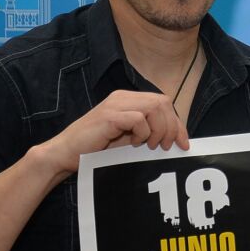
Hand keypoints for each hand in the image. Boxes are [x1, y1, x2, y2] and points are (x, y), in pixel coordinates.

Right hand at [33, 90, 188, 177]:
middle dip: (172, 126)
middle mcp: (122, 97)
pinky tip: (135, 143)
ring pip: (154, 107)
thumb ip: (148, 132)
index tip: (183, 143)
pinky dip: (143, 133)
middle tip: (166, 146)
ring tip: (149, 145)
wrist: (66, 153)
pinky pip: (139, 118)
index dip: (177, 123)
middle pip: (163, 102)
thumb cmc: (96, 149)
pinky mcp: (109, 116)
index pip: (163, 103)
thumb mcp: (128, 138)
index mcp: (128, 99)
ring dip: (159, 130)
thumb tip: (176, 138)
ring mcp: (115, 104)